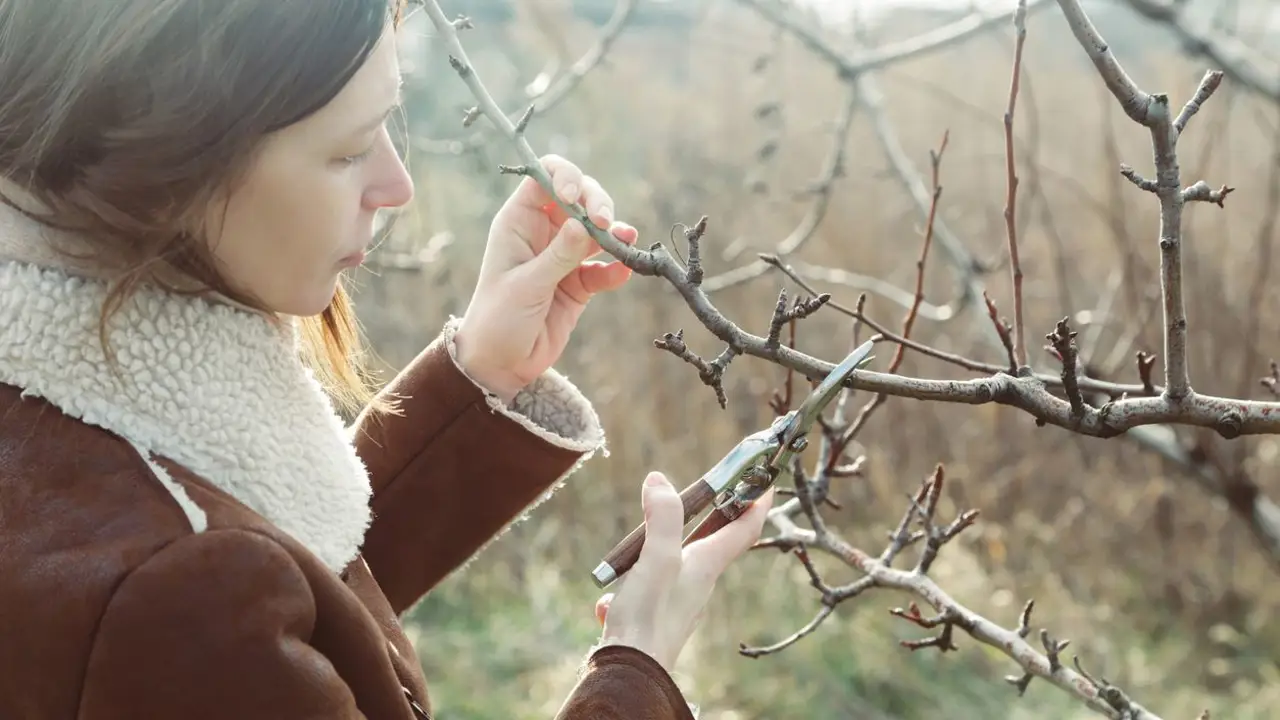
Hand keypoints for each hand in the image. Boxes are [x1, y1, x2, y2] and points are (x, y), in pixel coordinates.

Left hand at [453, 154, 638, 402]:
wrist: (500, 364)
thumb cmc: (498, 319)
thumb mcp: (526, 285)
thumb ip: (558, 255)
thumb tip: (586, 224)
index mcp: (518, 222)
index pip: (545, 178)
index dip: (566, 178)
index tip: (577, 198)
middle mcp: (542, 232)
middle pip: (579, 198)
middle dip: (597, 204)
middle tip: (607, 224)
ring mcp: (562, 257)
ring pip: (596, 230)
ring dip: (614, 232)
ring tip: (626, 240)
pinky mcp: (579, 283)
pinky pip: (603, 267)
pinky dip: (616, 267)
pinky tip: (623, 272)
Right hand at [592, 471, 774, 671]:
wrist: (630, 672)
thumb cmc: (648, 617)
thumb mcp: (656, 558)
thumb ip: (662, 518)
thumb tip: (659, 481)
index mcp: (706, 565)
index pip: (745, 529)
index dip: (757, 501)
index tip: (767, 480)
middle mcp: (699, 583)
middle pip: (712, 543)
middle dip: (708, 517)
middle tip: (702, 494)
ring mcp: (679, 602)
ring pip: (671, 566)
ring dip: (652, 554)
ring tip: (629, 558)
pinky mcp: (656, 617)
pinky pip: (644, 593)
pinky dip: (628, 589)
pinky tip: (609, 602)